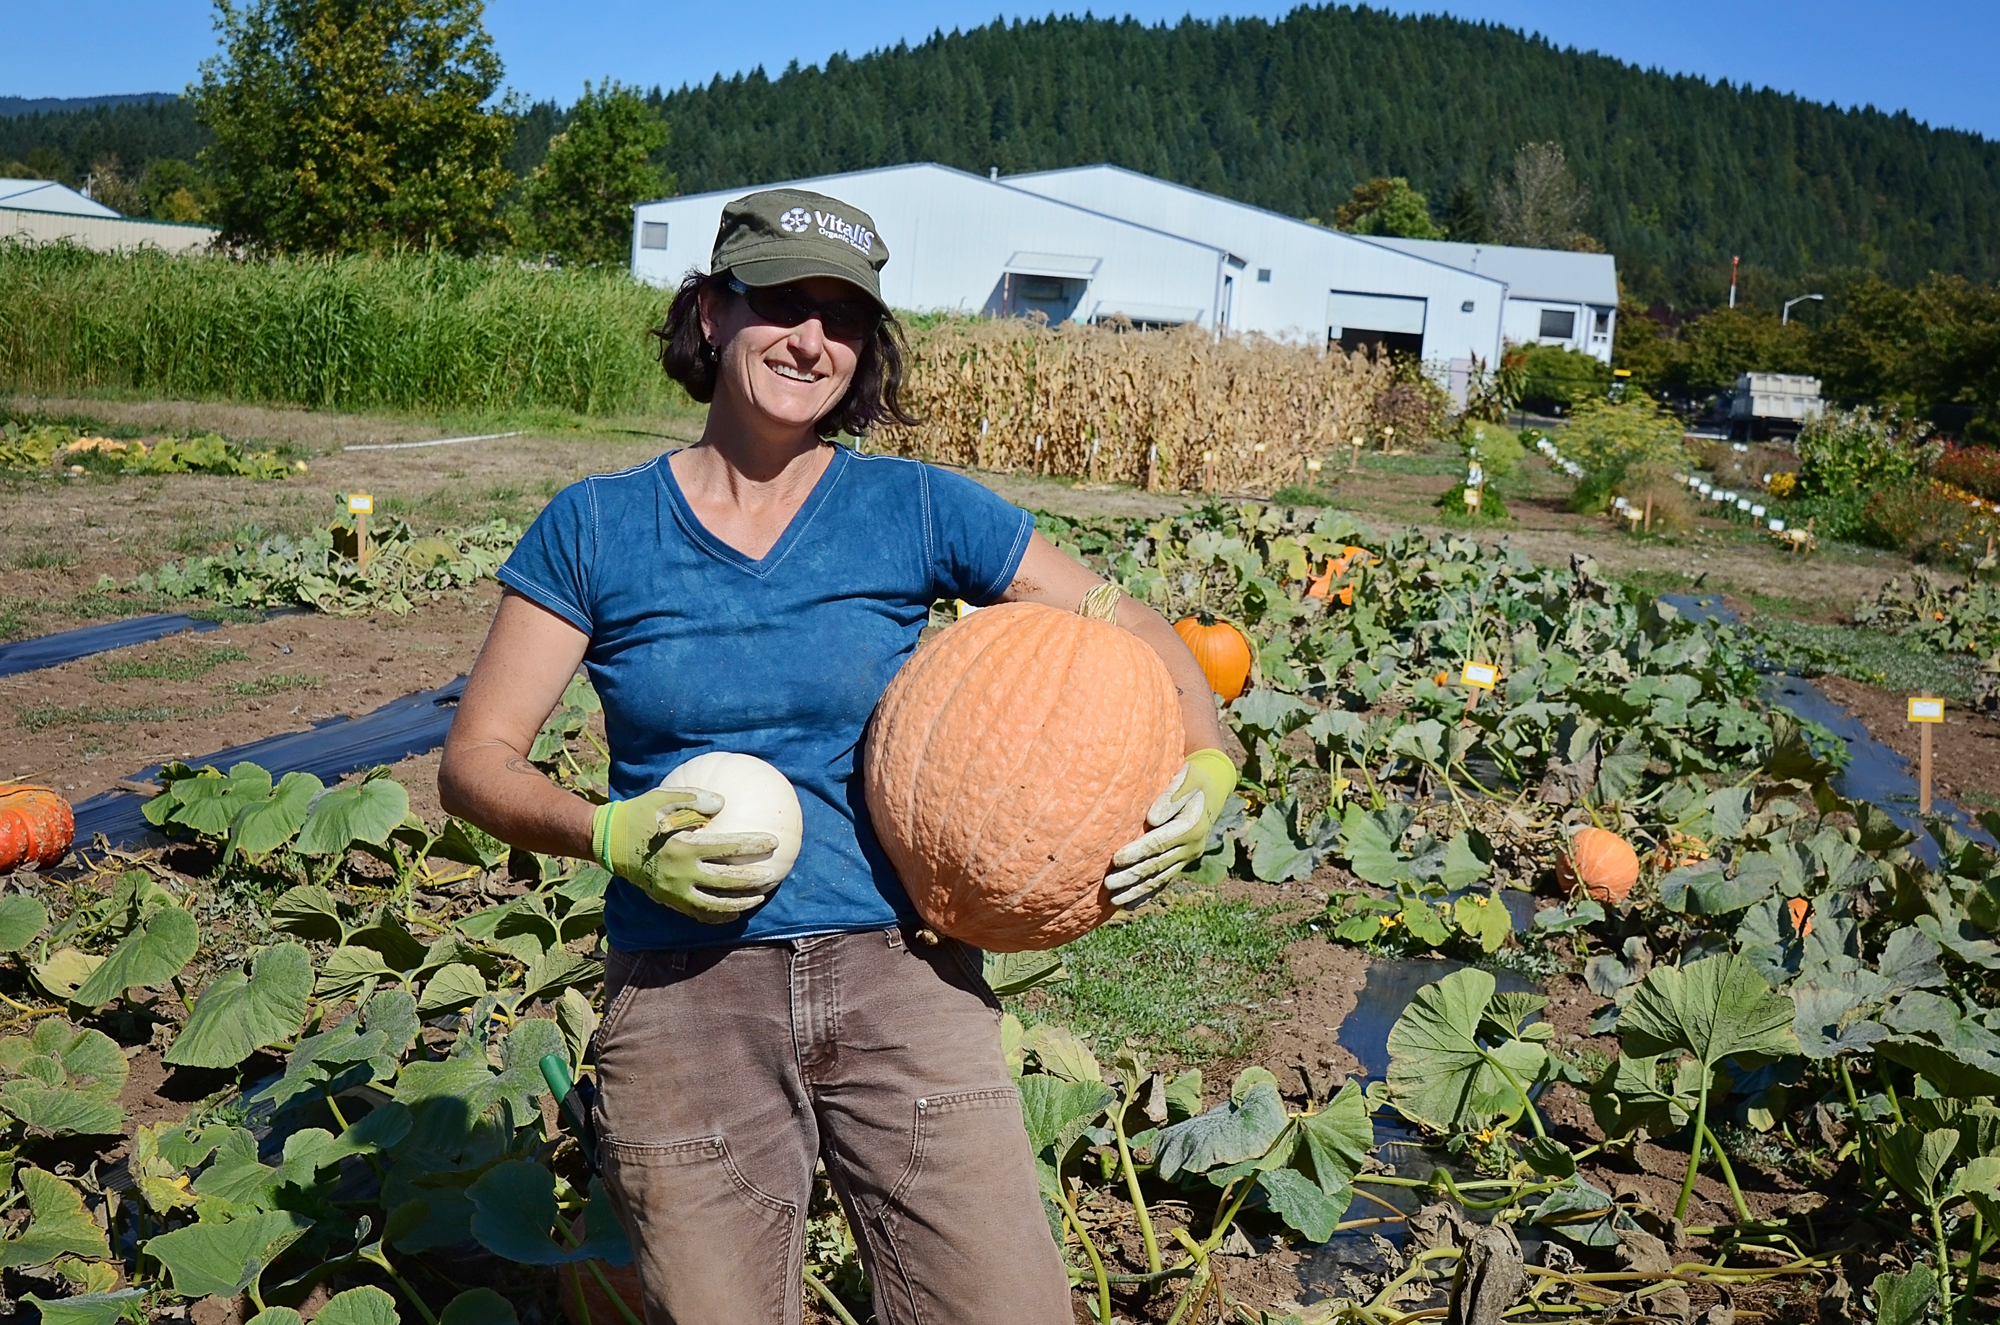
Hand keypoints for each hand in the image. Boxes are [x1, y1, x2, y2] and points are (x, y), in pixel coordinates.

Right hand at [591, 785, 782, 924]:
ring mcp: (673, 891)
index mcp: (682, 846)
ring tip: (758, 898)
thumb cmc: (639, 814)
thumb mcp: (662, 797)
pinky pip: (696, 913)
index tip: (773, 842)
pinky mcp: (667, 899)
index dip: (752, 845)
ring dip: (739, 904)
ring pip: (713, 905)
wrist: (608, 842)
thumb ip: (693, 798)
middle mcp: (680, 873)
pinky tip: (732, 914)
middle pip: (725, 881)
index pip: (726, 848)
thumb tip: (722, 802)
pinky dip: (716, 916)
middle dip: (752, 879)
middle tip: (771, 874)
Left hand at [1104, 749, 1236, 908]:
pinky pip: (1163, 882)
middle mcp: (1191, 847)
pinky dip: (1146, 895)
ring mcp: (1187, 858)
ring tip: (1114, 899)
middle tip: (1108, 885)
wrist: (1211, 790)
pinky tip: (1129, 906)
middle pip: (1157, 865)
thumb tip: (1152, 818)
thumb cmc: (1193, 779)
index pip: (1159, 843)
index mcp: (1191, 827)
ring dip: (1136, 890)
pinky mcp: (1182, 863)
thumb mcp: (1187, 778)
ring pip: (1159, 878)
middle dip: (1132, 876)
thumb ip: (1171, 795)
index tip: (1116, 859)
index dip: (1137, 852)